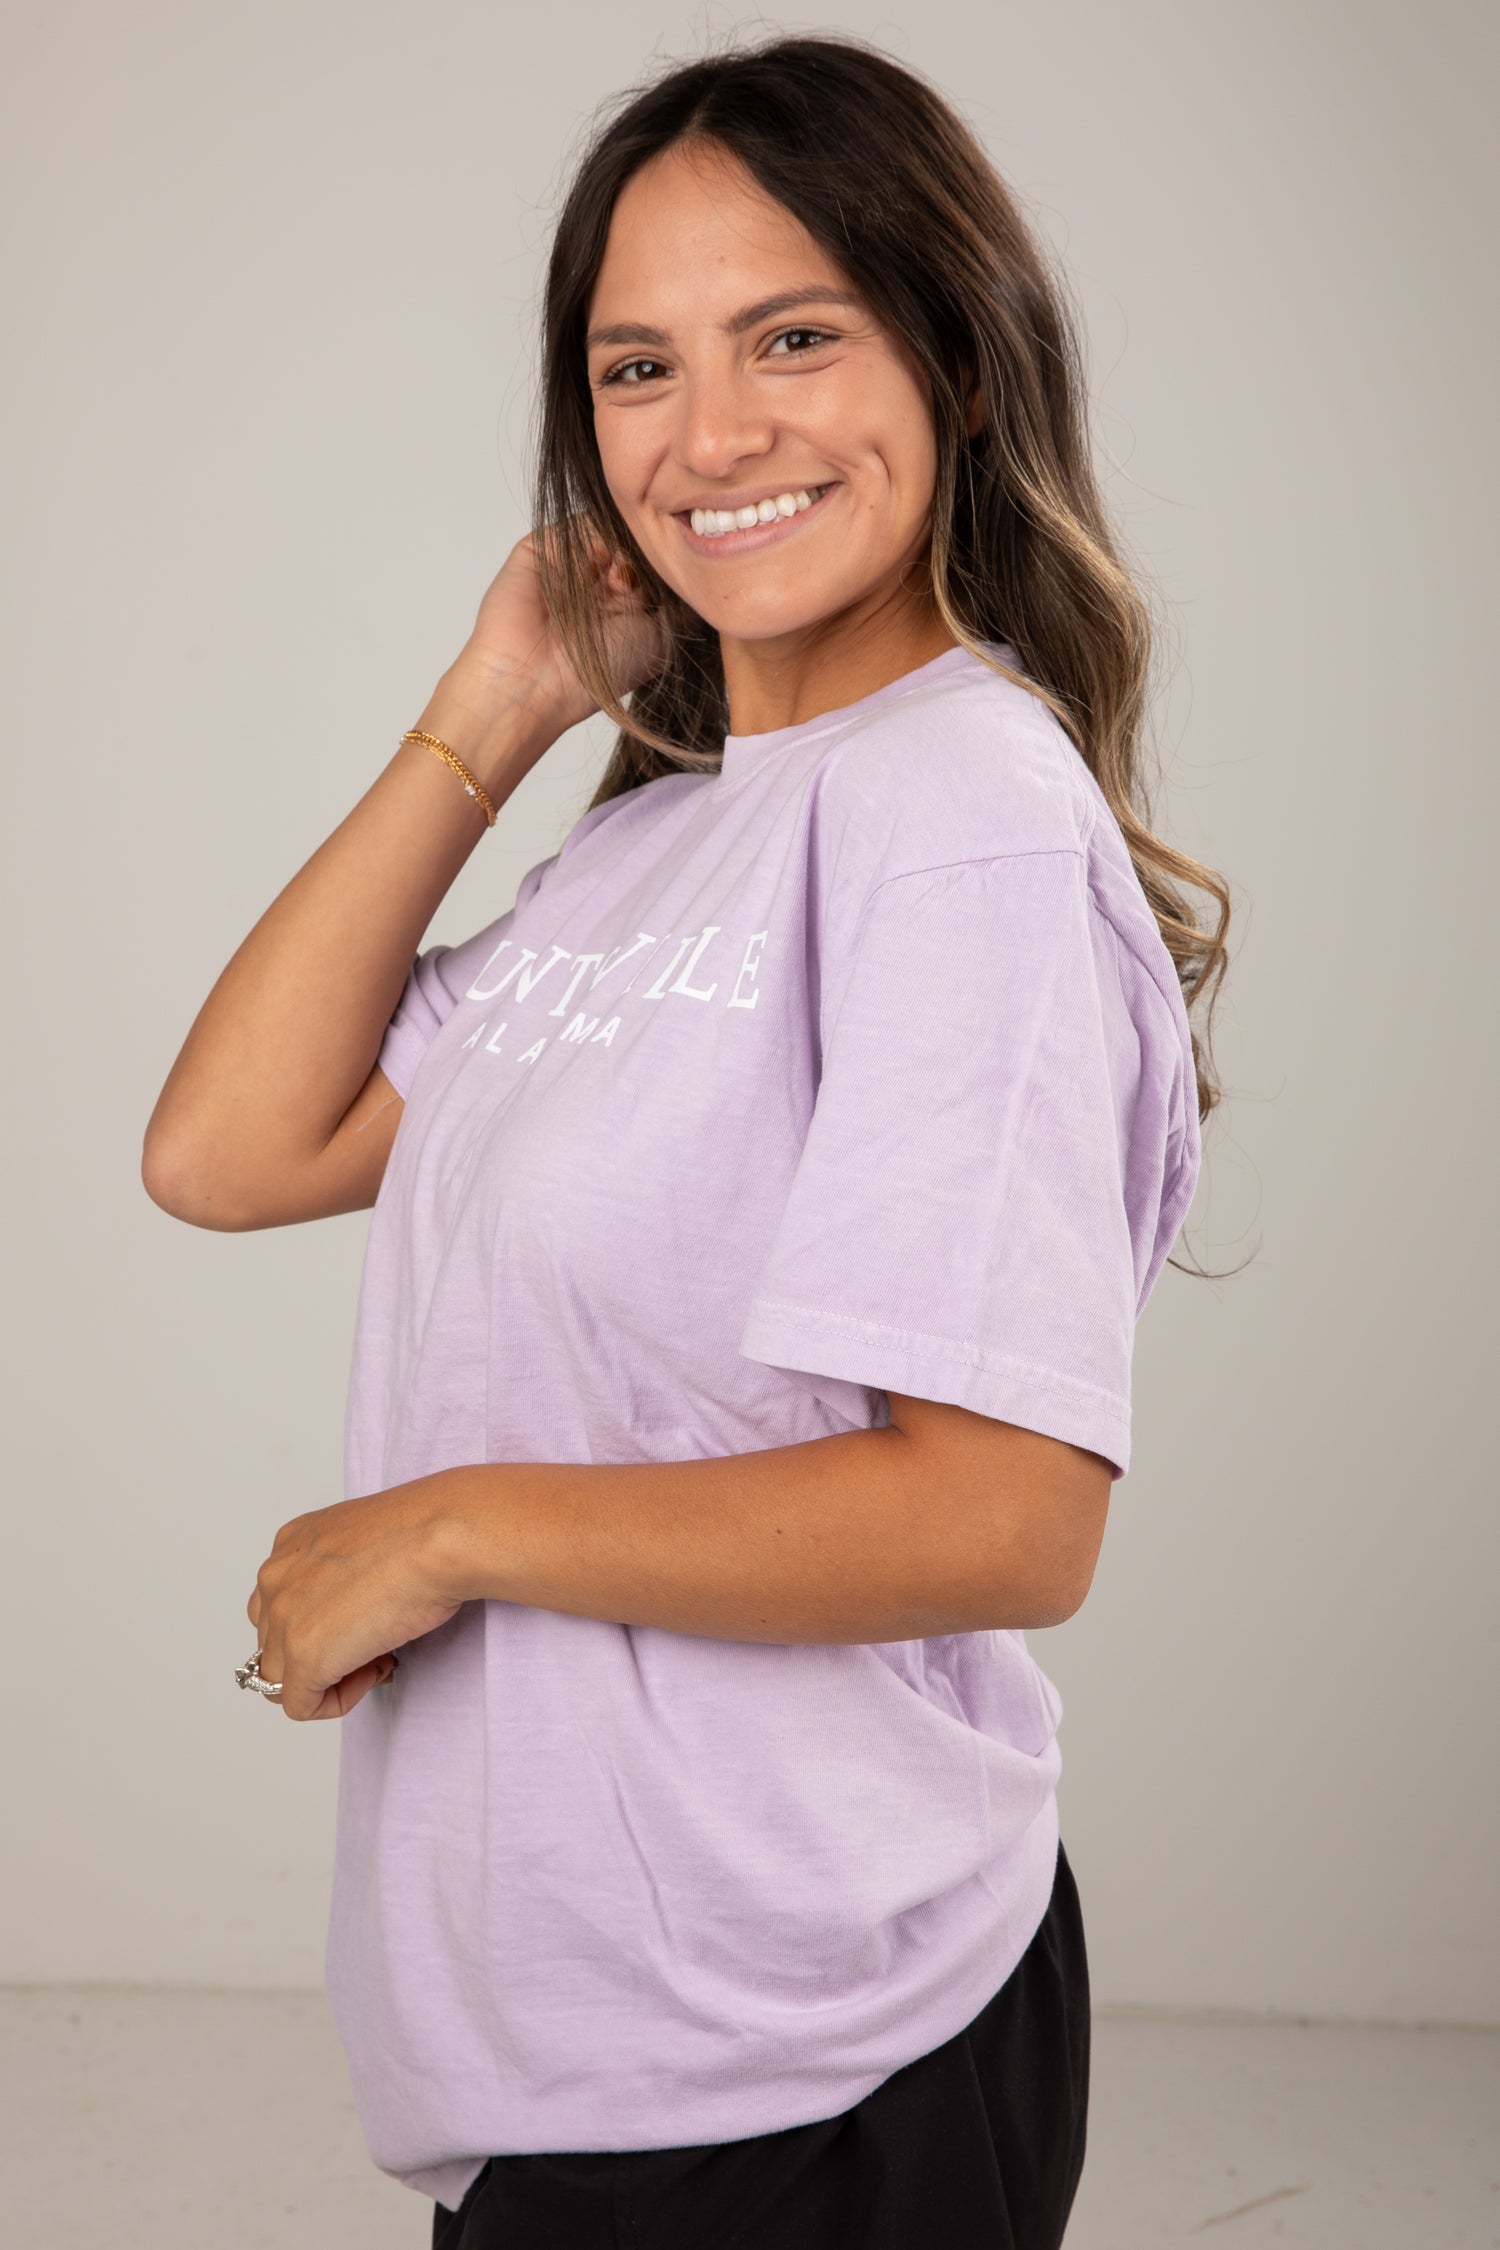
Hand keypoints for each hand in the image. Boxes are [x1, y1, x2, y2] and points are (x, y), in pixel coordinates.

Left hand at [245, 1474, 464, 1721]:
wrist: (436, 1539)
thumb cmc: (424, 1533)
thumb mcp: (365, 1539)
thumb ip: (344, 1570)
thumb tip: (356, 1607)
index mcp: (291, 1545)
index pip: (282, 1603)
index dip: (323, 1623)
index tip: (364, 1619)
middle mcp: (276, 1579)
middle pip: (275, 1641)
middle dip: (323, 1650)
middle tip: (374, 1642)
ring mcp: (285, 1620)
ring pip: (280, 1677)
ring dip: (327, 1678)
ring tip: (376, 1658)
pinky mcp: (303, 1658)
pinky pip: (301, 1705)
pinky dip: (336, 1701)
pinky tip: (373, 1672)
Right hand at [440, 514, 670, 762]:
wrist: (534, 682)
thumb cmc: (597, 674)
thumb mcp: (662, 641)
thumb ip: (681, 601)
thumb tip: (690, 566)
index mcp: (625, 603)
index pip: (656, 562)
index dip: (669, 566)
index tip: (675, 586)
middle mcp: (599, 581)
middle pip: (637, 541)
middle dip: (649, 555)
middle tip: (645, 588)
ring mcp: (572, 562)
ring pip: (613, 527)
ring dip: (628, 549)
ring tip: (622, 586)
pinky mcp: (543, 546)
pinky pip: (582, 522)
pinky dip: (601, 537)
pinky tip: (604, 571)